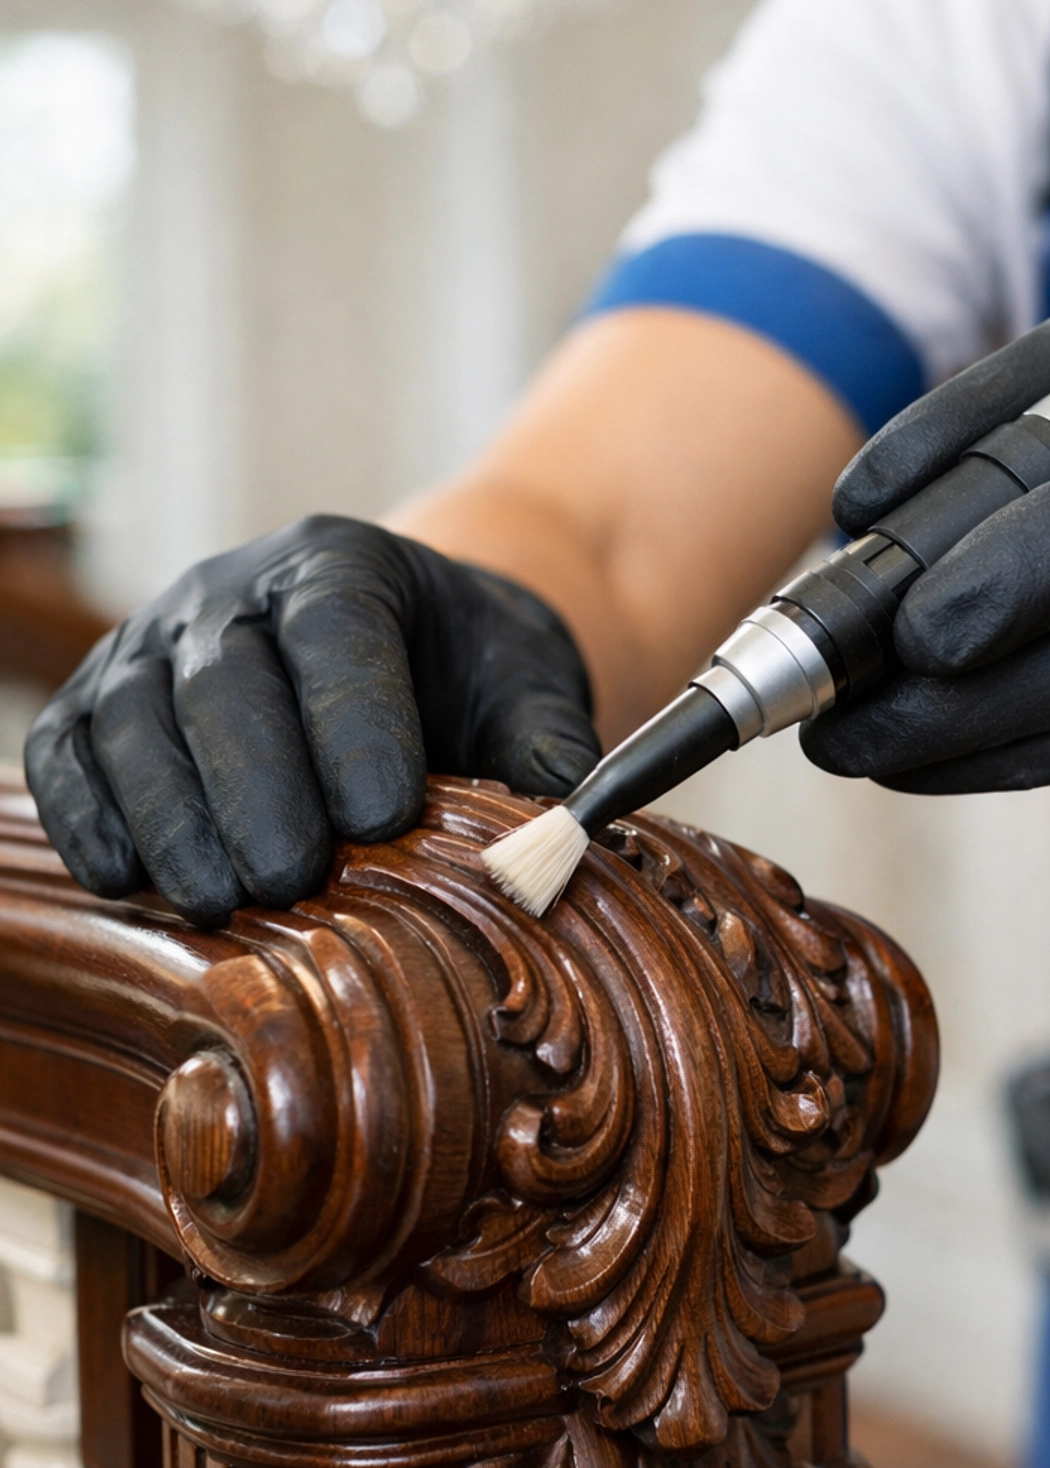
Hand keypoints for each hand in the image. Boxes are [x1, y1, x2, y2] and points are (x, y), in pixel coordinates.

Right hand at [26, 516, 598, 926]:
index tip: (383, 812)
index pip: (337, 630)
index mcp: (343, 567)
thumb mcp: (529, 693)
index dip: (353, 719)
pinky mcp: (98, 701)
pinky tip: (127, 880)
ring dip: (169, 813)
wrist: (408, 649)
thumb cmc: (468, 677)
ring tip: (216, 900)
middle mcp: (232, 592)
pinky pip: (69, 751)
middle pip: (224, 678)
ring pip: (132, 715)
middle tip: (290, 875)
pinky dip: (85, 813)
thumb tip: (562, 837)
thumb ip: (548, 753)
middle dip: (254, 783)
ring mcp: (154, 643)